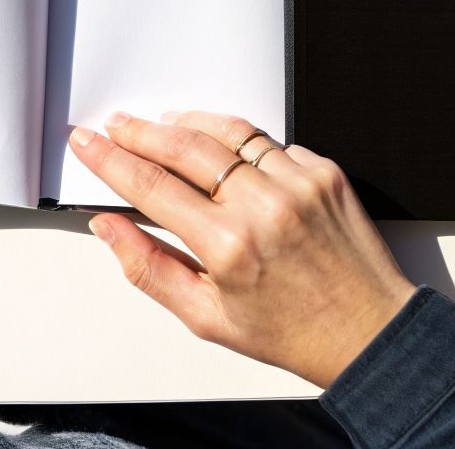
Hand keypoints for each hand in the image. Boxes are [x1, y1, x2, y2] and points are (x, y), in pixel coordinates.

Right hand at [70, 111, 416, 388]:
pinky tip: (225, 153)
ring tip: (163, 124)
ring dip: (188, 123)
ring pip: (228, 132)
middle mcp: (264, 207)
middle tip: (116, 125)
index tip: (88, 143)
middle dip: (140, 131)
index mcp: (228, 247)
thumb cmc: (289, 331)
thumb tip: (107, 228)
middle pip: (184, 146)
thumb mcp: (206, 318)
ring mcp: (298, 183)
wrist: (367, 330)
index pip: (152, 187)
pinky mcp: (323, 171)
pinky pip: (270, 142)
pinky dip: (240, 142)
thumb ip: (148, 268)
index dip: (111, 160)